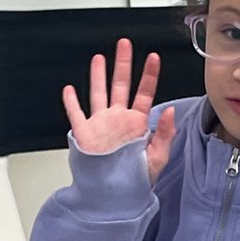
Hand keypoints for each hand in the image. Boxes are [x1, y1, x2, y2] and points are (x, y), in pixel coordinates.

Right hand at [63, 37, 176, 183]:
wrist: (113, 196)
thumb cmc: (136, 181)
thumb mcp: (157, 158)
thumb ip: (165, 134)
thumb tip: (170, 112)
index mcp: (137, 124)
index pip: (144, 93)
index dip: (149, 75)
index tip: (153, 57)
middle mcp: (118, 120)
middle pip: (120, 85)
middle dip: (122, 64)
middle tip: (124, 44)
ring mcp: (100, 125)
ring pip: (98, 94)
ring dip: (98, 76)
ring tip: (99, 58)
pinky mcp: (85, 134)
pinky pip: (76, 114)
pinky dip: (71, 102)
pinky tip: (69, 89)